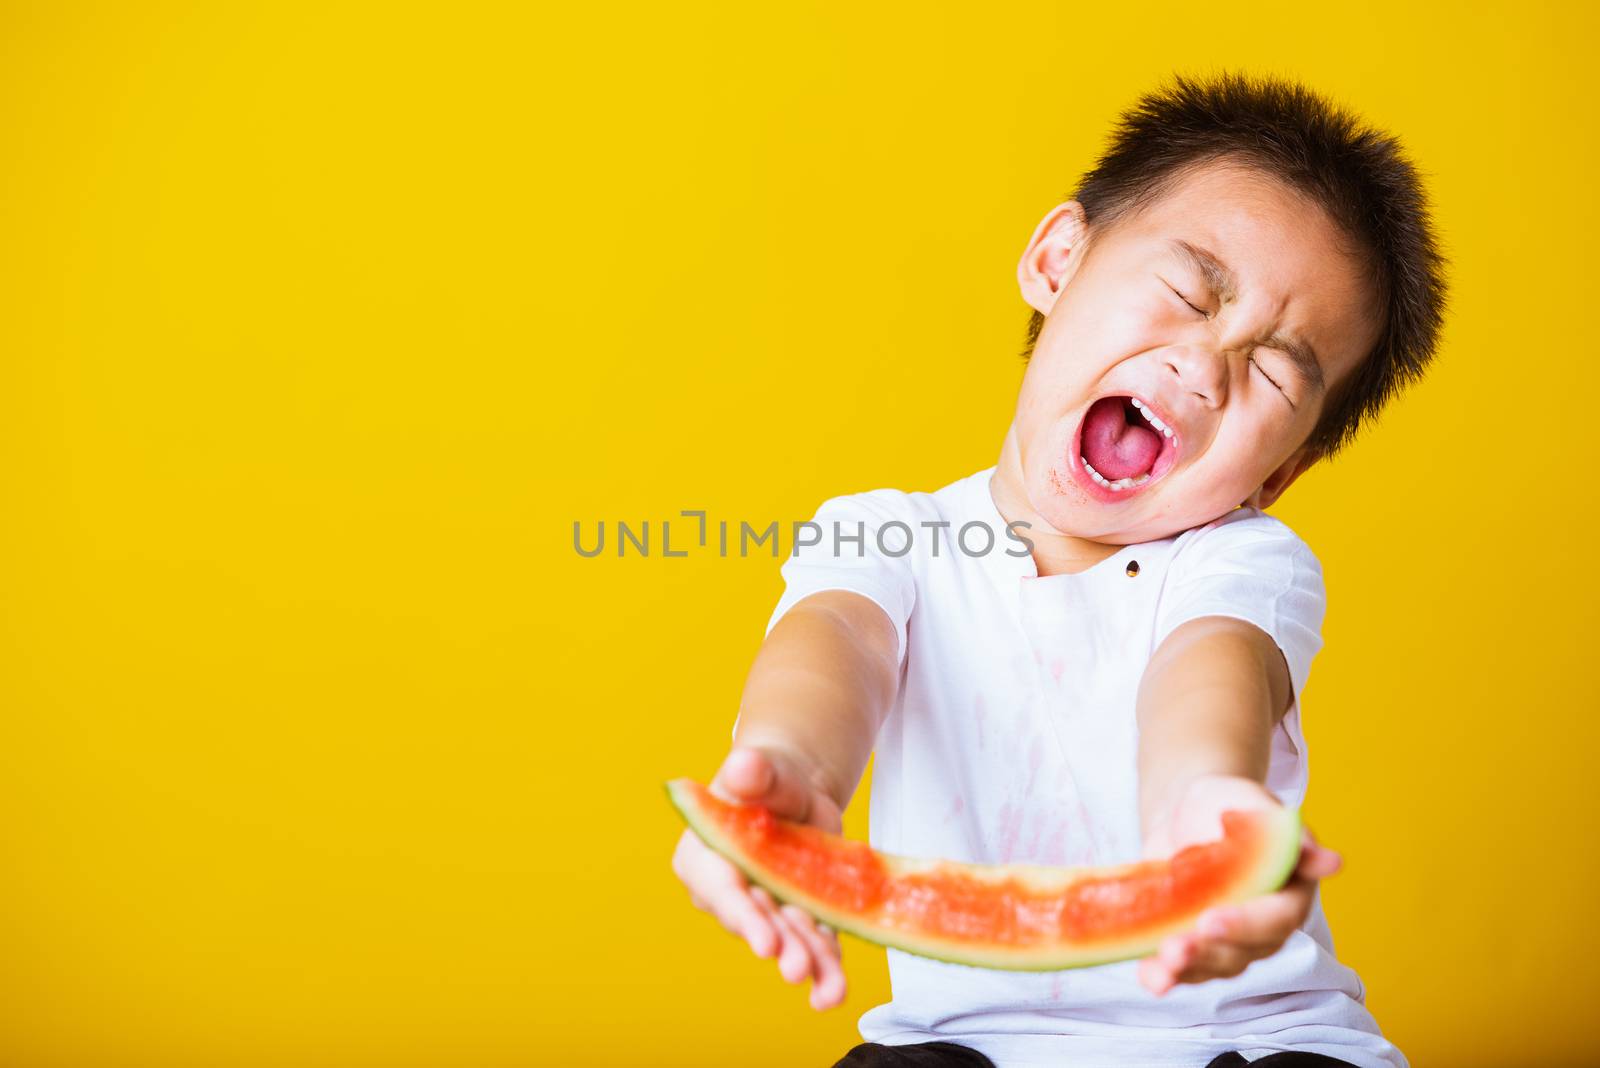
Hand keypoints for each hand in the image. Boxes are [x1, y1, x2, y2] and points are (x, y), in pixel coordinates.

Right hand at [670, 745, 848, 1009]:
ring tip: (830, 990)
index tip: (764, 942)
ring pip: (787, 938)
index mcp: (703, 854)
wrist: (798, 792)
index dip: (742, 915)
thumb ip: (755, 772)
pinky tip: (834, 989)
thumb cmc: (770, 777)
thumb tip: (744, 765)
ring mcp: (764, 909)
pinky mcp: (796, 919)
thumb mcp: (764, 770)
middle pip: (755, 921)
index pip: (721, 888)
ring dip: (808, 962)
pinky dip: (826, 966)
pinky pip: (812, 943)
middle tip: (798, 968)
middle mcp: (728, 891)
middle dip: (779, 946)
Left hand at [1136, 773, 1341, 996]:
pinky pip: (1183, 970)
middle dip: (1208, 952)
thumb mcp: (1253, 805)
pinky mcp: (1194, 944)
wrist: (1188, 812)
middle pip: (1242, 952)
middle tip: (1177, 947)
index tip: (1210, 920)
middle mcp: (1262, 926)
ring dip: (1187, 970)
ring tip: (1161, 963)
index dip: (1245, 924)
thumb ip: (1283, 834)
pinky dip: (1164, 976)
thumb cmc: (1230, 804)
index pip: (1275, 919)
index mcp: (1288, 893)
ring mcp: (1228, 941)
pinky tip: (1149, 977)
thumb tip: (1331, 862)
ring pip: (1214, 967)